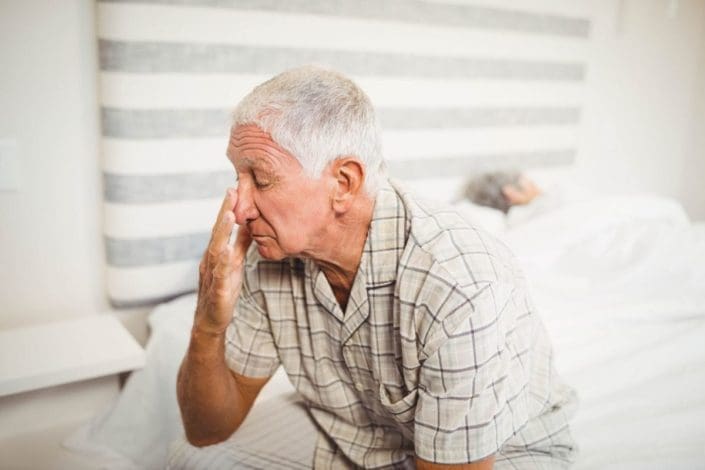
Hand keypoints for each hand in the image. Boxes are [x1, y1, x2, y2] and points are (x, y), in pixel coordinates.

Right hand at [194, 188, 252, 334]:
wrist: (211, 321)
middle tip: (231, 191)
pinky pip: (220, 276)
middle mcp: (211, 260)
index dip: (227, 208)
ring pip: (216, 250)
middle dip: (224, 212)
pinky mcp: (218, 291)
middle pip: (217, 232)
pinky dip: (223, 263)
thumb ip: (240, 244)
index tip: (235, 188)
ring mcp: (213, 275)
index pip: (222, 227)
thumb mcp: (235, 263)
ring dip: (222, 232)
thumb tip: (249, 223)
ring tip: (229, 215)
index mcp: (217, 253)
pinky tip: (228, 252)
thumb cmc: (223, 290)